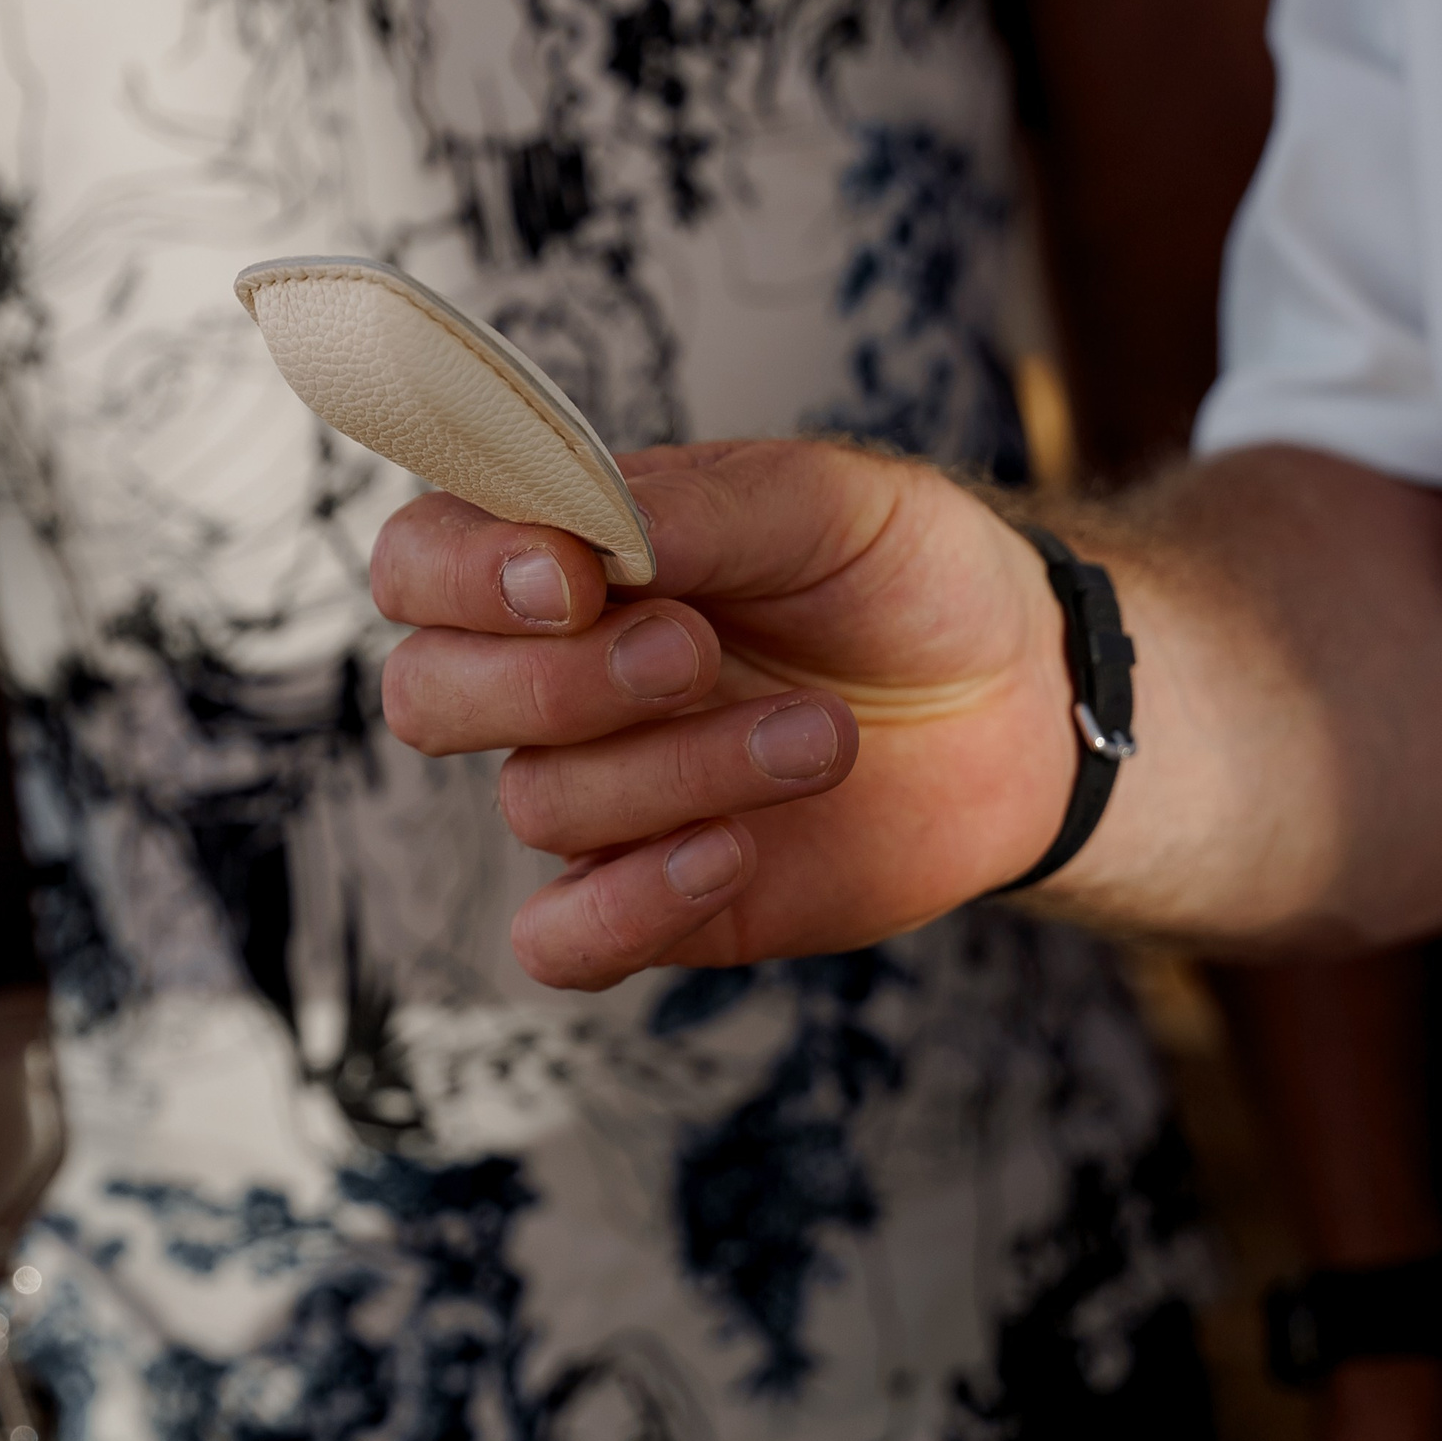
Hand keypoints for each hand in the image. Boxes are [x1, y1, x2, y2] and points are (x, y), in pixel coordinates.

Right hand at [371, 437, 1079, 987]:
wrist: (1022, 699)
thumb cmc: (908, 577)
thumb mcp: (825, 499)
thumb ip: (696, 507)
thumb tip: (585, 534)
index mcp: (566, 555)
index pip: (420, 562)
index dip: (462, 575)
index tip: (573, 576)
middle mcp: (553, 677)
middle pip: (428, 696)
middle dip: (560, 681)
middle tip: (699, 651)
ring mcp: (599, 794)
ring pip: (537, 803)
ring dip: (679, 769)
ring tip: (823, 734)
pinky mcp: (652, 899)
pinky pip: (559, 941)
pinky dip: (629, 904)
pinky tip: (733, 851)